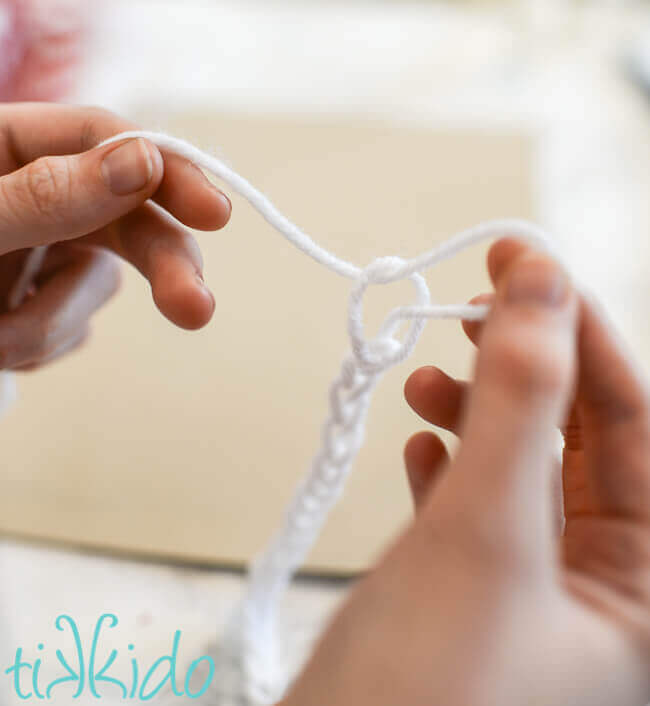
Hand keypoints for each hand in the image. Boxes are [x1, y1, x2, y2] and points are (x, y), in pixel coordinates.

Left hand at [0, 103, 231, 368]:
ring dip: (52, 322)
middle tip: (196, 307)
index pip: (106, 142)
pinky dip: (41, 347)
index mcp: (11, 148)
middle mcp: (41, 197)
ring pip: (99, 288)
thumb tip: (142, 163)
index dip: (167, 172)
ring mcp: (45, 254)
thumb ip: (47, 194)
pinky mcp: (44, 306)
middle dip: (164, 266)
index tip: (213, 212)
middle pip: (130, 219)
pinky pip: (73, 331)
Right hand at [283, 239, 649, 705]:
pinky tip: (419, 449)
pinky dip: (450, 469)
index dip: (582, 333)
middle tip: (468, 309)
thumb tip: (543, 280)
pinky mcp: (474, 607)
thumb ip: (520, 401)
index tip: (526, 261)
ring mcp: (537, 601)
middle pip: (578, 443)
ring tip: (420, 382)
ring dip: (474, 415)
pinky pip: (479, 513)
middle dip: (522, 370)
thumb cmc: (420, 698)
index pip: (636, 426)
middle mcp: (607, 596)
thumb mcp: (485, 536)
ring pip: (521, 472)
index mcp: (648, 593)